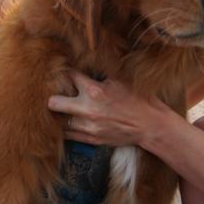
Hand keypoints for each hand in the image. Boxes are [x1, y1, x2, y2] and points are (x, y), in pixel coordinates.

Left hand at [47, 70, 169, 146]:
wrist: (150, 125)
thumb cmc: (137, 99)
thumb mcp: (119, 80)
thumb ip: (99, 75)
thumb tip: (85, 64)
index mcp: (94, 91)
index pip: (69, 76)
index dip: (66, 72)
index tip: (66, 72)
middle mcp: (88, 110)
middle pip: (53, 103)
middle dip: (54, 96)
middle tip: (57, 93)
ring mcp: (88, 127)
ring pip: (59, 121)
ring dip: (60, 114)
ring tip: (63, 108)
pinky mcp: (92, 140)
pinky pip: (69, 135)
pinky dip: (66, 128)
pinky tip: (69, 121)